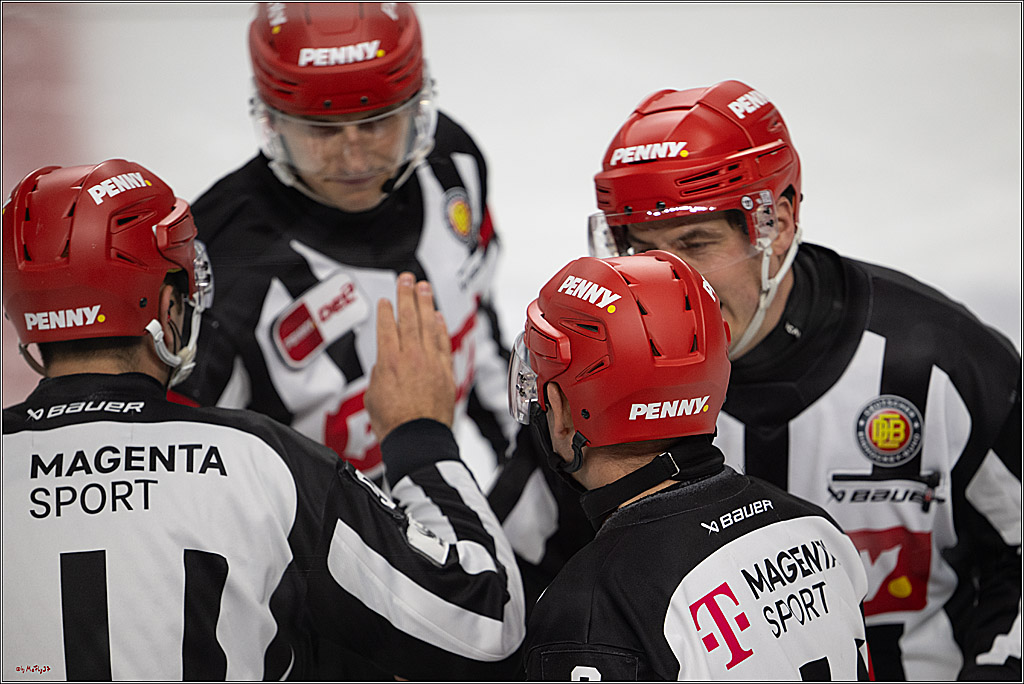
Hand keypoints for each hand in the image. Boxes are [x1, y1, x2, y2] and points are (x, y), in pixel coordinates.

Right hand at [365, 272, 455, 441]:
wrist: (418, 439)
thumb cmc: (393, 423)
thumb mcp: (373, 396)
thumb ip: (379, 375)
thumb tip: (384, 366)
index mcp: (388, 361)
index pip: (387, 327)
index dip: (387, 311)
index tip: (386, 300)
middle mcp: (411, 357)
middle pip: (409, 319)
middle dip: (407, 295)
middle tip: (407, 279)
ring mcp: (431, 362)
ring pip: (428, 326)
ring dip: (426, 304)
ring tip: (424, 288)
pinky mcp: (445, 372)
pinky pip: (443, 343)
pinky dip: (440, 328)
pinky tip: (438, 317)